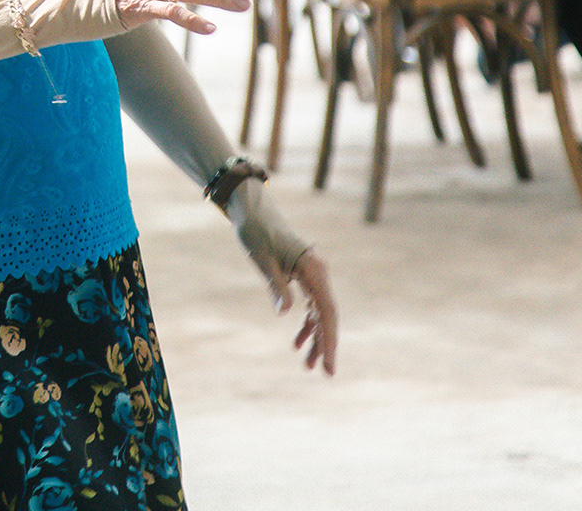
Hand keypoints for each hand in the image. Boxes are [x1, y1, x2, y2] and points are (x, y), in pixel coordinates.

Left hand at [228, 181, 337, 374]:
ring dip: (315, 338)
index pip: (326, 311)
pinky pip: (310, 306)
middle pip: (327, 315)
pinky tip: (298, 343)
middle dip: (326, 344)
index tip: (329, 364)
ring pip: (319, 313)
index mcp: (313, 269)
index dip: (329, 339)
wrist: (252, 210)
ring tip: (309, 365)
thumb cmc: (256, 231)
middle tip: (324, 373)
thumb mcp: (262, 258)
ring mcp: (313, 276)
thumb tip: (286, 312)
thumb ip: (276, 284)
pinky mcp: (303, 277)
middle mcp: (318, 273)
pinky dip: (305, 324)